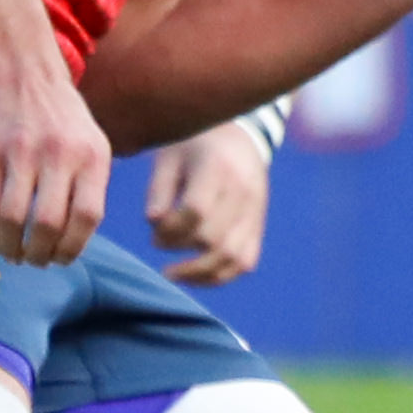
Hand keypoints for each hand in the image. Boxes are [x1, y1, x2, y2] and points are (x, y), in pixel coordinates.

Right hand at [0, 65, 112, 267]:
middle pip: (49, 222)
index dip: (74, 247)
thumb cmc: (63, 121)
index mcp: (92, 156)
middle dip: (41, 254)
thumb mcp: (94, 145)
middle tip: (36, 262)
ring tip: (14, 256)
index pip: (88, 215)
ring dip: (12, 247)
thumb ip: (90, 188)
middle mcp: (58, 154)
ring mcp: (21, 152)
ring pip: (14, 218)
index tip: (62, 260)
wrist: (23, 75)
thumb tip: (75, 243)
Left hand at [145, 125, 271, 285]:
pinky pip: (245, 262)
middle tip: (158, 241)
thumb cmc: (194, 146)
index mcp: (218, 167)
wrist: (240, 137)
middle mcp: (243, 191)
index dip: (171, 228)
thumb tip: (154, 222)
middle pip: (212, 237)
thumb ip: (159, 188)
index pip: (197, 210)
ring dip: (198, 273)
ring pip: (232, 257)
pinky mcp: (258, 226)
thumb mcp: (169, 156)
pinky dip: (219, 276)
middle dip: (179, 246)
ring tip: (172, 273)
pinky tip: (195, 276)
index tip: (154, 229)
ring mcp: (255, 211)